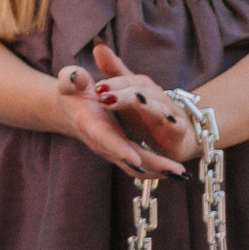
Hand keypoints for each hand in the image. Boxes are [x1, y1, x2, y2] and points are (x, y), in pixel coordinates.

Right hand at [56, 51, 189, 175]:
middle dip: (150, 164)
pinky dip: (153, 169)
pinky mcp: (118, 151)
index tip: (135, 159)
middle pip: (126, 157)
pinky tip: (172, 171)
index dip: (118, 148)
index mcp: (87, 122)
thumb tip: (77, 77)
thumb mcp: (68, 81)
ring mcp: (109, 149)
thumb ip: (72, 78)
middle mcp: (99, 140)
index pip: (103, 137)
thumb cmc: (72, 92)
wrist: (68, 109)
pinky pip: (136, 166)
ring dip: (156, 170)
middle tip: (175, 170)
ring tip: (179, 172)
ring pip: (133, 166)